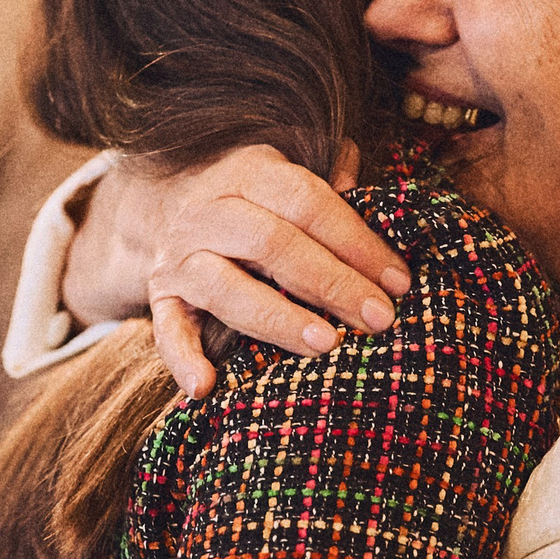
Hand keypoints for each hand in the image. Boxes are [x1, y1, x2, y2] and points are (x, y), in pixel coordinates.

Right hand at [64, 142, 410, 399]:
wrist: (162, 206)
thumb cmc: (251, 200)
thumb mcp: (285, 177)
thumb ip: (328, 184)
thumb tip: (374, 197)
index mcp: (248, 172)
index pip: (307, 203)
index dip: (356, 242)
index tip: (398, 281)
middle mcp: (208, 211)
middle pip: (272, 244)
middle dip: (331, 283)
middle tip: (379, 318)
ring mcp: (180, 256)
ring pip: (224, 287)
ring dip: (277, 318)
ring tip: (326, 344)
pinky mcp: (161, 296)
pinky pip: (167, 328)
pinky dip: (182, 359)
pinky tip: (205, 386)